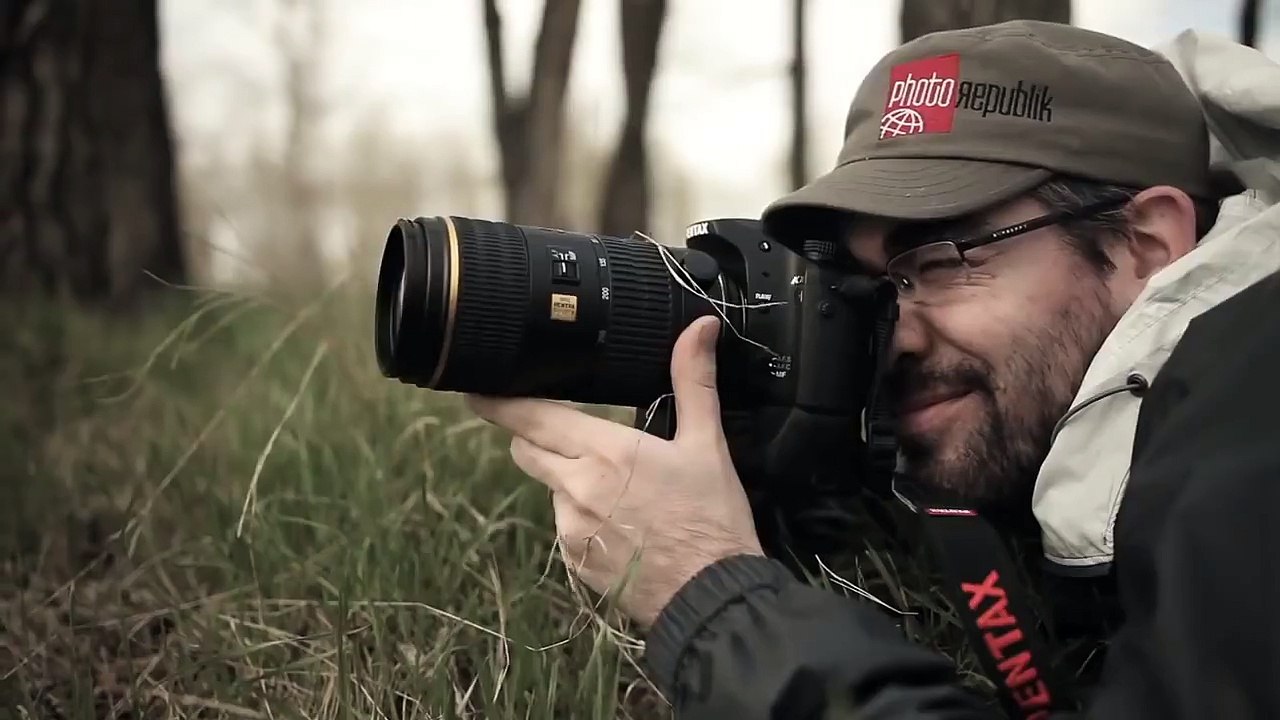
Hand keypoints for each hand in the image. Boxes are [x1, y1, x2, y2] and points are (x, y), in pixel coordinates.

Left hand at [466, 315, 763, 626]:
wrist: (714, 597)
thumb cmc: (713, 519)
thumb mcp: (706, 444)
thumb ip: (693, 380)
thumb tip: (700, 328)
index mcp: (603, 452)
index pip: (530, 418)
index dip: (497, 402)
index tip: (475, 389)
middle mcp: (575, 489)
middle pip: (527, 449)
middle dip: (539, 436)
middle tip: (579, 434)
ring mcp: (570, 530)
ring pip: (551, 489)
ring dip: (572, 481)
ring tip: (628, 493)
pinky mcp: (574, 562)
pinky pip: (566, 528)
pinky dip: (585, 520)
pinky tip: (627, 526)